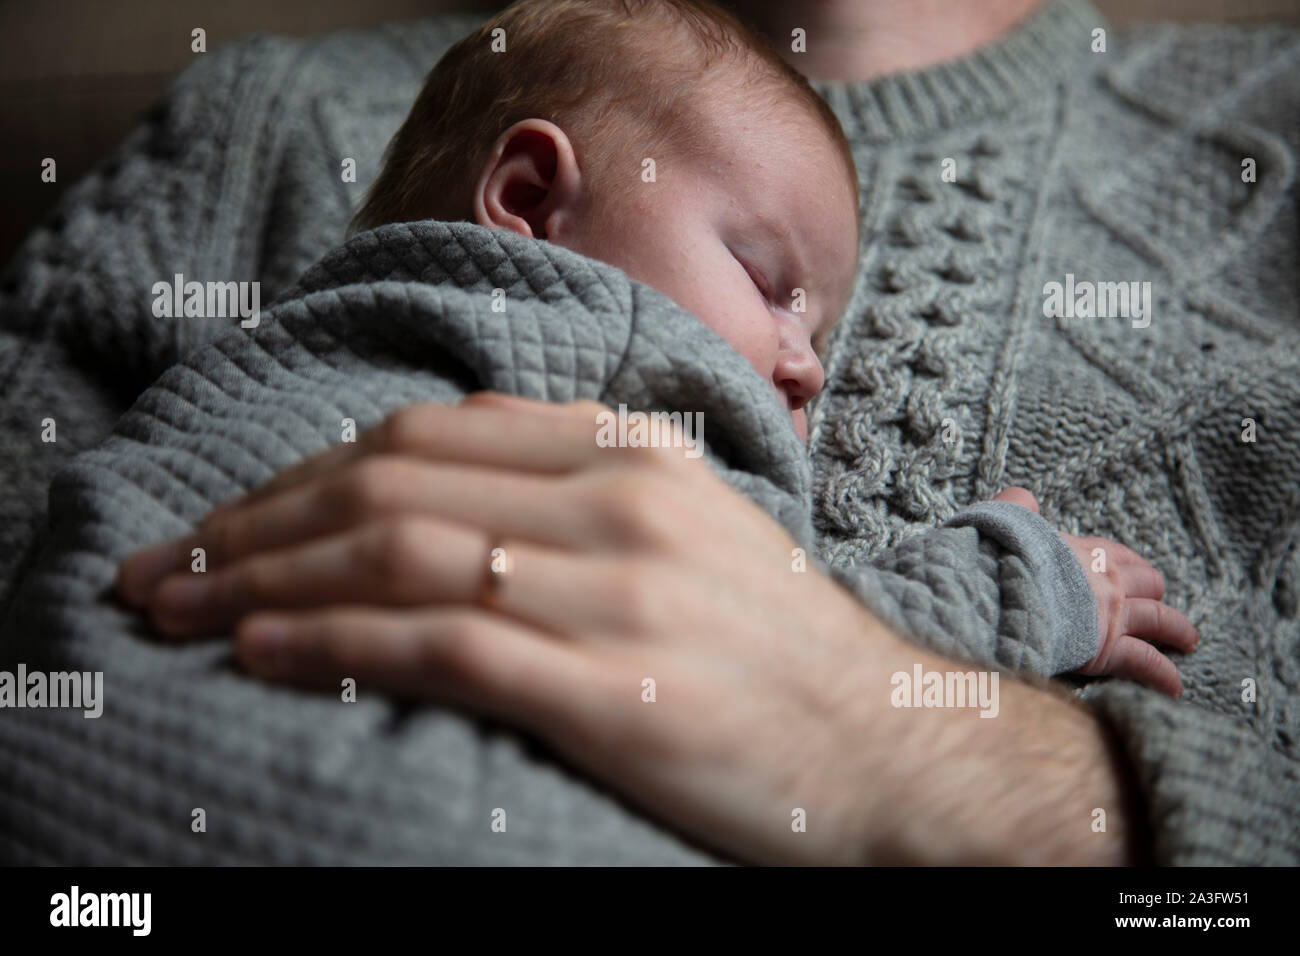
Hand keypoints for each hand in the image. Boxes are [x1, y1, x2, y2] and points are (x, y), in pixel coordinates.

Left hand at [117, 393, 917, 863]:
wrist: (884, 743)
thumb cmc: (775, 646)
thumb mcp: (682, 529)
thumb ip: (574, 494)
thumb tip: (439, 501)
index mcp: (630, 456)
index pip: (429, 435)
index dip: (307, 470)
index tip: (232, 514)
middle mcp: (616, 505)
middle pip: (391, 486)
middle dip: (257, 523)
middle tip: (169, 566)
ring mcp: (614, 594)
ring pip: (399, 556)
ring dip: (270, 581)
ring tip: (185, 610)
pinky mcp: (612, 690)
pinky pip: (443, 648)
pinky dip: (337, 647)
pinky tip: (267, 656)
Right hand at [992, 487, 1198, 697]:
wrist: (1001, 592)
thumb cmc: (1000, 559)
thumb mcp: (1006, 522)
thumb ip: (1017, 507)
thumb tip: (1021, 495)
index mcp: (1082, 551)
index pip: (1116, 553)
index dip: (1129, 563)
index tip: (1134, 570)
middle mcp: (1106, 581)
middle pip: (1148, 583)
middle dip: (1155, 593)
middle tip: (1158, 602)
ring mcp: (1112, 615)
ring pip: (1159, 620)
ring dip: (1177, 630)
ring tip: (1188, 641)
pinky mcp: (1107, 648)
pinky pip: (1145, 661)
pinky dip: (1163, 674)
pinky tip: (1175, 685)